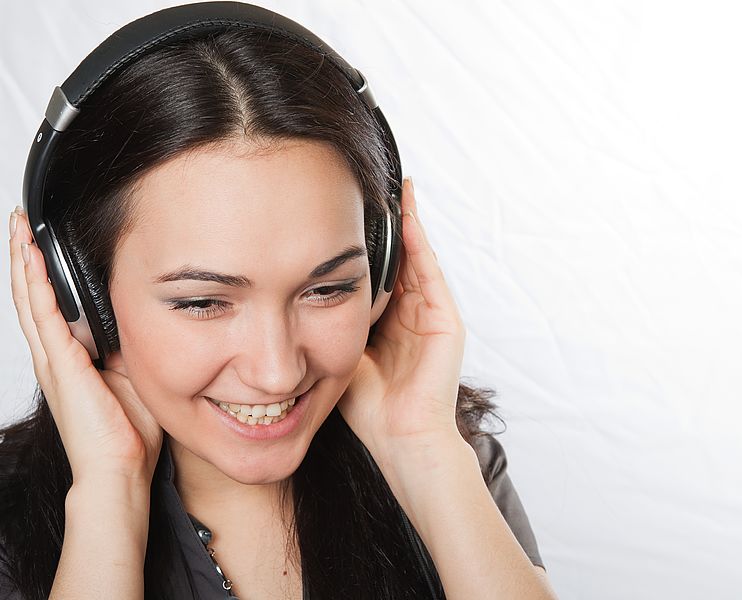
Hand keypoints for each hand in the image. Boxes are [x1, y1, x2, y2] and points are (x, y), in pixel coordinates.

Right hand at [9, 206, 162, 484]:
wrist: (119, 470)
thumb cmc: (126, 433)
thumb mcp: (132, 375)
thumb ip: (126, 348)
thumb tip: (135, 322)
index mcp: (70, 358)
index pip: (49, 305)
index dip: (42, 273)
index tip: (40, 243)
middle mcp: (55, 356)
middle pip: (31, 294)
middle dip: (24, 256)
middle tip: (18, 222)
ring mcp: (54, 359)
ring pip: (30, 298)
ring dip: (24, 261)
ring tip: (17, 228)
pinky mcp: (62, 364)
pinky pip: (45, 314)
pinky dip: (37, 284)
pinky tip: (32, 258)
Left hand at [336, 178, 466, 459]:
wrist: (402, 437)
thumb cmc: (370, 408)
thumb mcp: (340, 356)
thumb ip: (329, 327)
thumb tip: (295, 298)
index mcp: (389, 324)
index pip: (377, 273)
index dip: (365, 244)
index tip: (349, 214)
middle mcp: (412, 314)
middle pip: (399, 257)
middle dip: (389, 224)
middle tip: (375, 186)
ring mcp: (431, 314)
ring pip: (416, 256)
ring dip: (406, 222)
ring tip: (395, 187)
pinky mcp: (446, 319)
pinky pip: (429, 269)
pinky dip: (419, 241)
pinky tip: (406, 215)